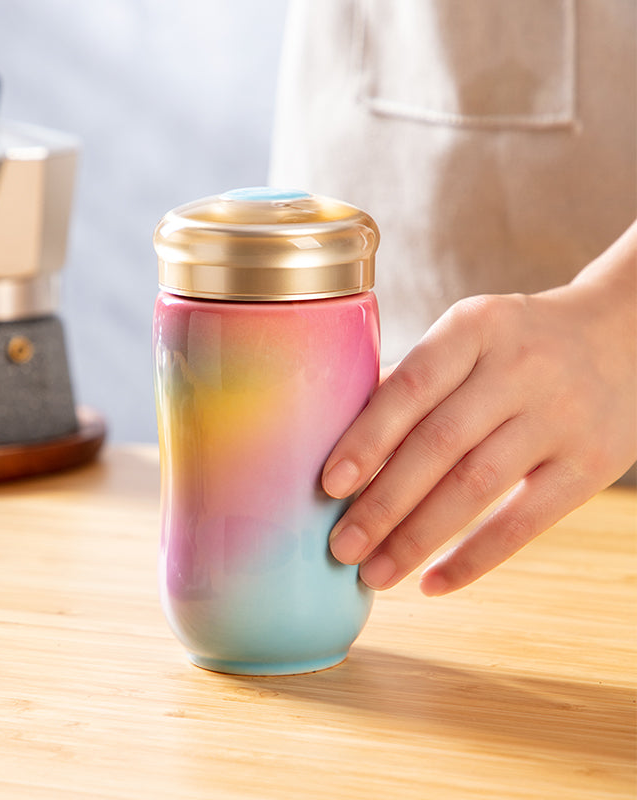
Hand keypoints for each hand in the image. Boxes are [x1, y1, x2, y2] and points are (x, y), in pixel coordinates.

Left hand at [323, 222, 636, 594]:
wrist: (623, 337)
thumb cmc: (516, 345)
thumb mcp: (469, 335)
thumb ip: (412, 379)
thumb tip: (337, 438)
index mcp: (475, 327)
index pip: (412, 386)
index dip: (367, 439)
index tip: (330, 486)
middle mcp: (519, 368)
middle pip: (439, 445)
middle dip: (382, 504)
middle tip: (340, 547)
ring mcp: (561, 417)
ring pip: (475, 487)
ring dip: (417, 538)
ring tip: (374, 573)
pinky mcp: (593, 465)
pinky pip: (525, 522)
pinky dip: (474, 558)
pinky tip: (432, 583)